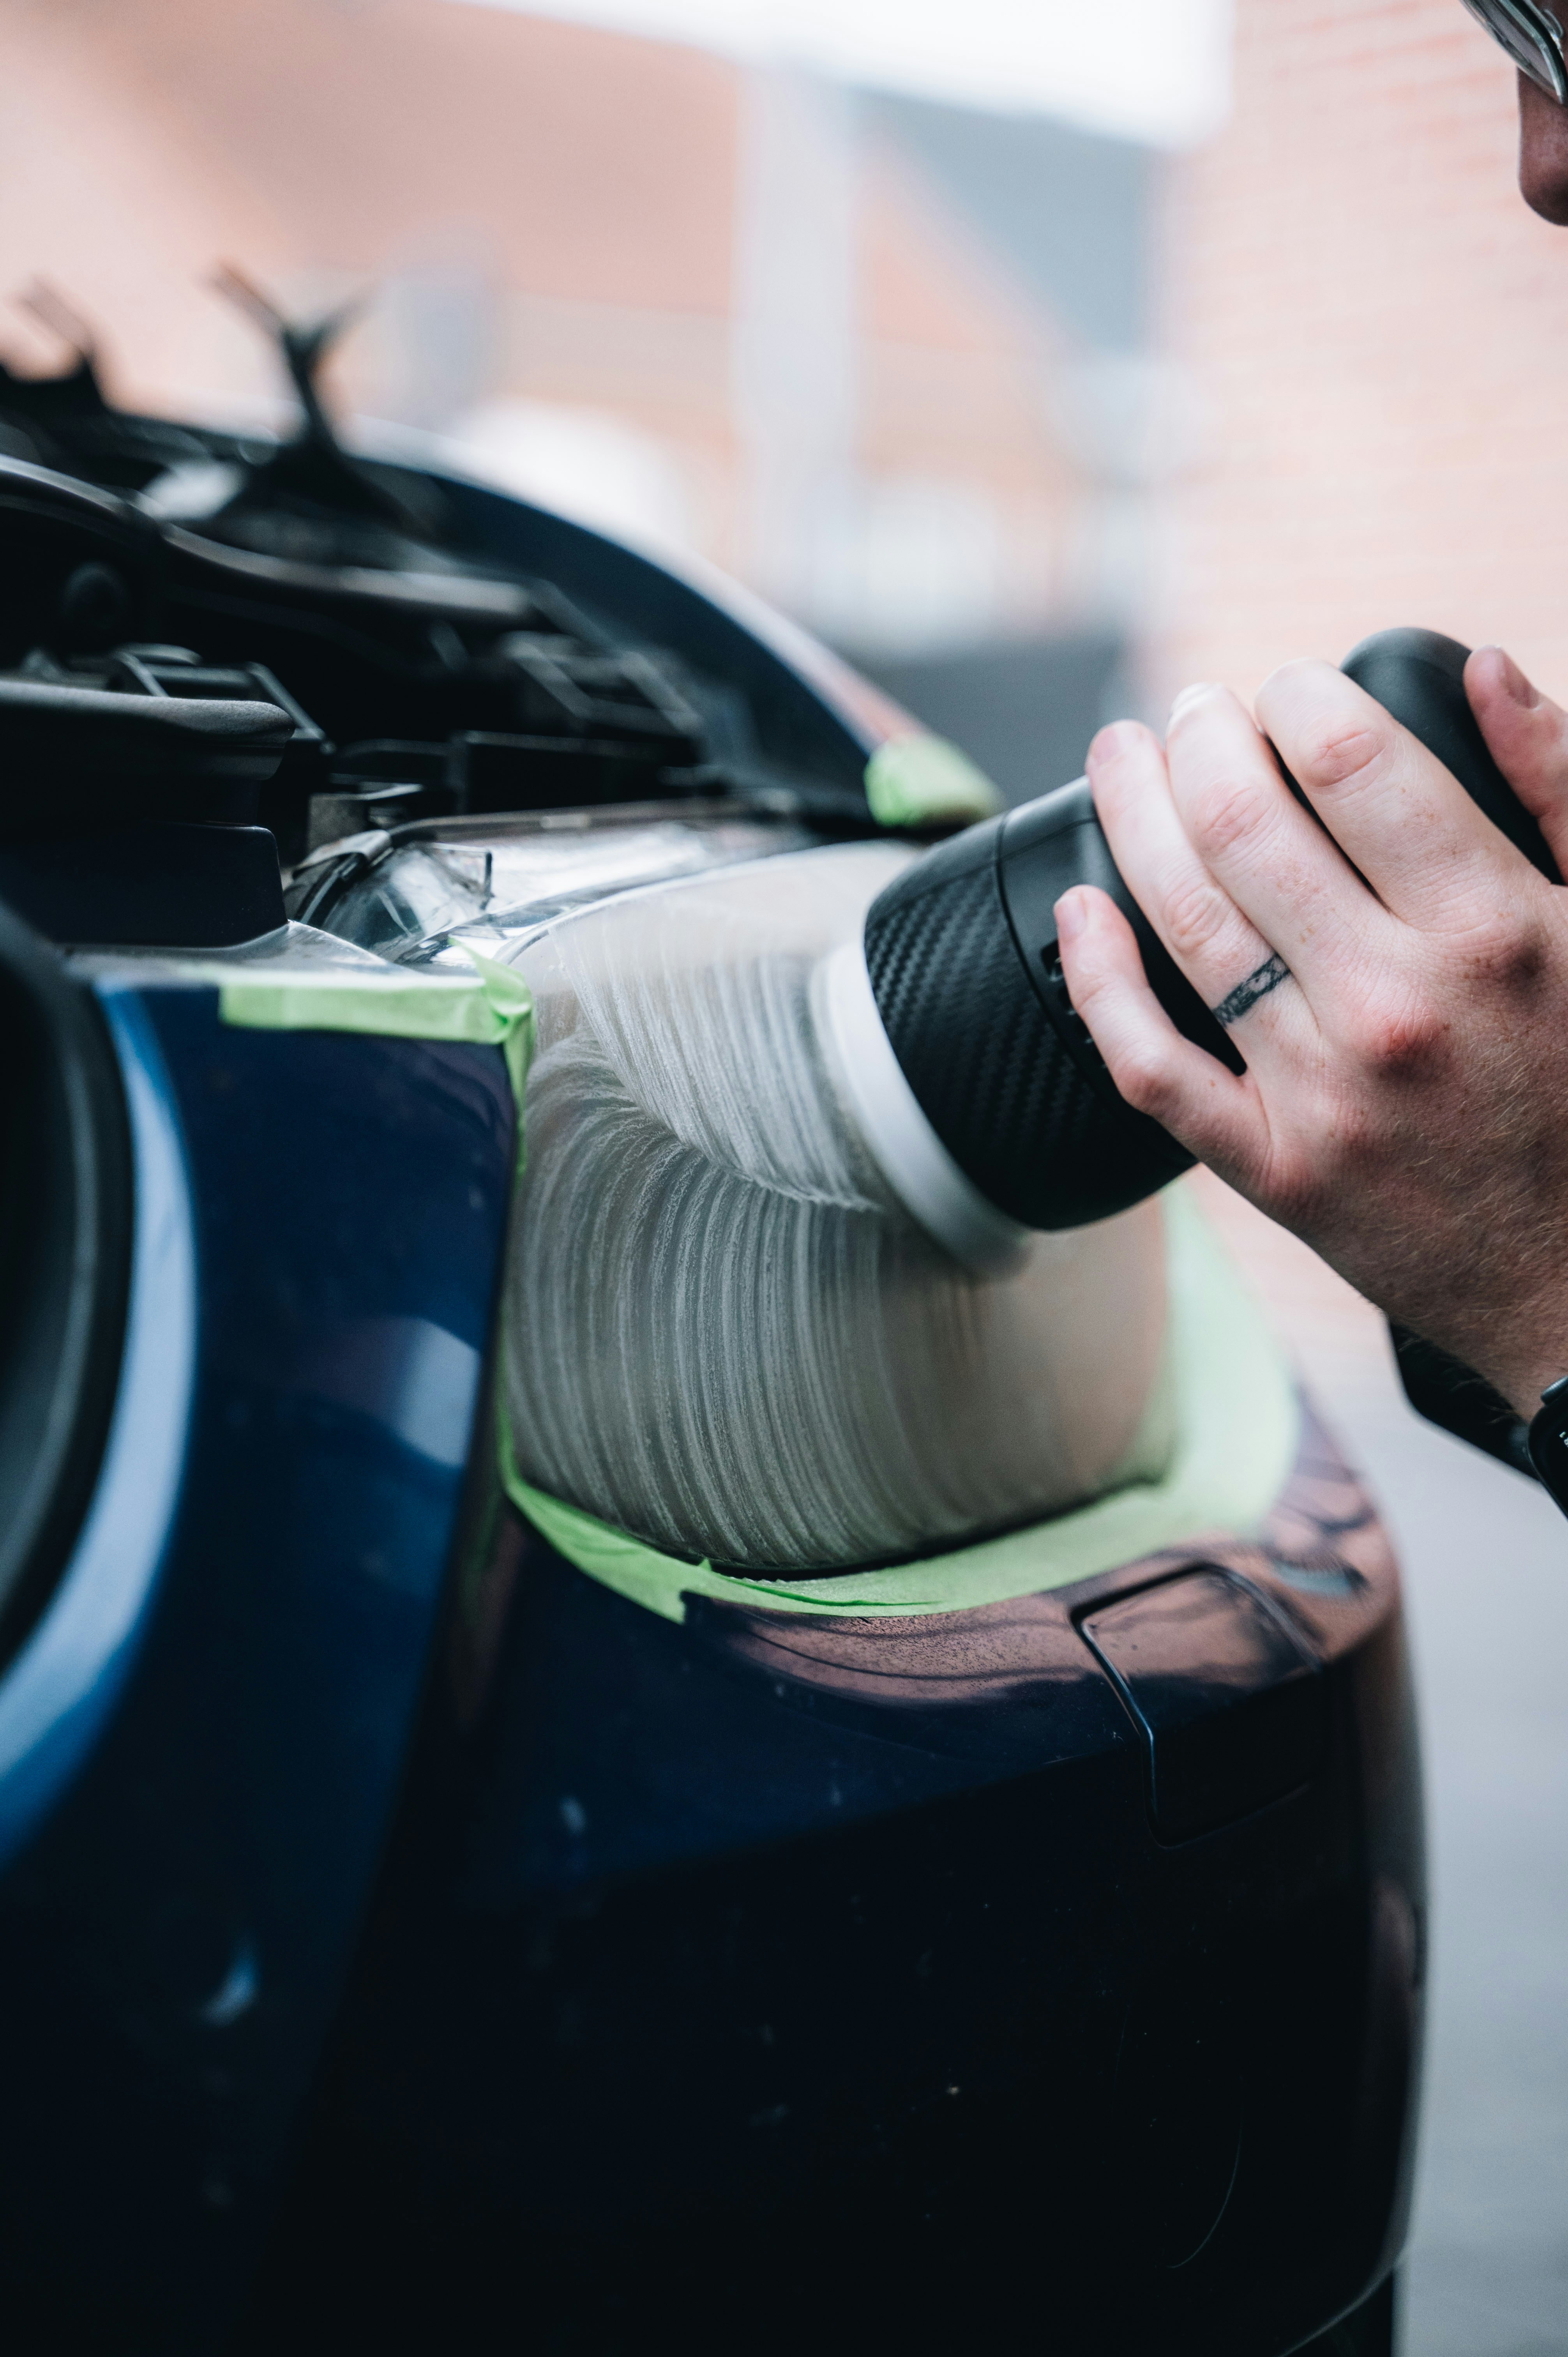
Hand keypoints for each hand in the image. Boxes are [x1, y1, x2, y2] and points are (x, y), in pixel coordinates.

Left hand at [1053, 648, 1567, 1418]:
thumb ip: (1561, 786)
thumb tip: (1479, 666)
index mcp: (1494, 928)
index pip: (1356, 761)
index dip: (1299, 699)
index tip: (1285, 690)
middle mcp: (1398, 1004)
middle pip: (1247, 825)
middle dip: (1198, 741)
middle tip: (1187, 711)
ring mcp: (1325, 1092)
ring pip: (1187, 920)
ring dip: (1135, 817)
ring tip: (1120, 758)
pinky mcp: (1272, 1167)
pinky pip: (1149, 1062)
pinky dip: (1098, 978)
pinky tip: (1078, 908)